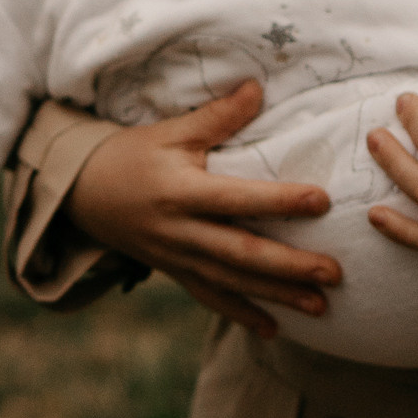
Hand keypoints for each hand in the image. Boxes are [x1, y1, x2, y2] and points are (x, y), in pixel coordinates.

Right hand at [67, 81, 338, 339]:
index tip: (323, 201)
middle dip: (289, 266)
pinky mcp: (174, 272)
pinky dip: (240, 314)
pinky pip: (210, 297)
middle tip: (334, 273)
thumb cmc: (131, 155)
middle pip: (240, 252)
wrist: (82, 193)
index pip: (237, 199)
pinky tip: (273, 330)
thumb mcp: (169, 131)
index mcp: (181, 191)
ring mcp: (176, 258)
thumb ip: (217, 116)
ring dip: (277, 296)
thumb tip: (258, 87)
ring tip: (321, 307)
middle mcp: (180, 231)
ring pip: (232, 282)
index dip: (279, 201)